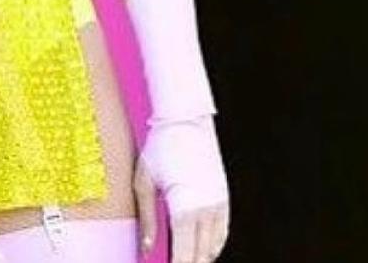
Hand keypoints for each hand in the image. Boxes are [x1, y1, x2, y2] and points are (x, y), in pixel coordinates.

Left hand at [134, 117, 229, 261]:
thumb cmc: (161, 146)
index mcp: (185, 208)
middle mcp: (206, 209)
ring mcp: (218, 204)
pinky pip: (222, 233)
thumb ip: (147, 219)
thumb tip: (147, 249)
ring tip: (183, 259)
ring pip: (213, 247)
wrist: (186, 119)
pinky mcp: (223, 197)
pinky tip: (201, 250)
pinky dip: (212, 247)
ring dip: (199, 257)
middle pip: (199, 255)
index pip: (183, 254)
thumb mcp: (144, 182)